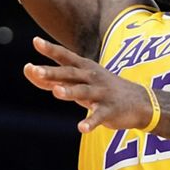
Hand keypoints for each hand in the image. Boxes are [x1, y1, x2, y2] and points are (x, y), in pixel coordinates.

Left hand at [23, 37, 153, 132]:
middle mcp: (92, 78)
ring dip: (69, 91)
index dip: (51, 49)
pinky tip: (81, 128)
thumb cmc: (102, 89)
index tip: (35, 41)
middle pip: (70, 74)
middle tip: (34, 70)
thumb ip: (55, 79)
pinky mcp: (110, 110)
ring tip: (56, 92)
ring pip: (83, 92)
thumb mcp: (81, 81)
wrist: (140, 102)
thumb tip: (29, 71)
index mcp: (85, 69)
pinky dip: (90, 122)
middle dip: (52, 72)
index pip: (65, 57)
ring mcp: (102, 94)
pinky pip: (99, 116)